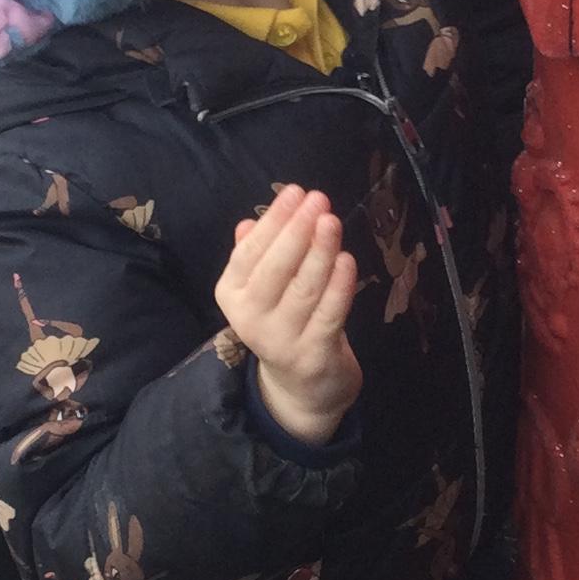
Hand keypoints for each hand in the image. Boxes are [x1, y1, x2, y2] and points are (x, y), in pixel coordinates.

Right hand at [216, 184, 361, 444]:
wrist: (303, 387)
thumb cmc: (285, 321)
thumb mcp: (263, 289)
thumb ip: (255, 255)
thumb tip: (249, 223)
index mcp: (232, 294)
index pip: (250, 252)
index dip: (274, 220)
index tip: (296, 192)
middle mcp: (250, 318)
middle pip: (275, 268)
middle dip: (298, 230)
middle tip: (319, 200)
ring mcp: (281, 339)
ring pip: (304, 288)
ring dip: (320, 252)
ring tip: (332, 221)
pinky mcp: (313, 355)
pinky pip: (329, 314)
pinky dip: (339, 286)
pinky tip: (347, 260)